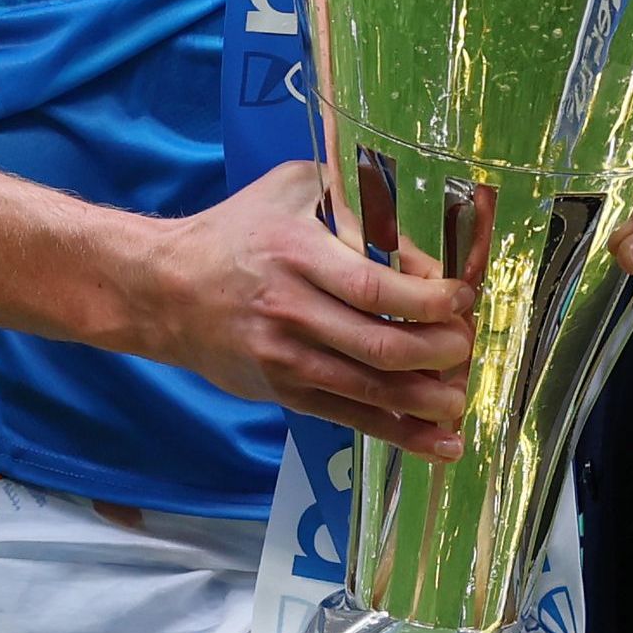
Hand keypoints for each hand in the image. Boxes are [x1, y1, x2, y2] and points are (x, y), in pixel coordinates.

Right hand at [105, 160, 479, 460]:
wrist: (165, 290)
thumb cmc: (238, 231)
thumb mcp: (293, 190)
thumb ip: (356, 203)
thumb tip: (421, 245)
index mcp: (298, 255)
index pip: (374, 287)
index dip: (429, 300)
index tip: (461, 298)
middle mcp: (293, 311)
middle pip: (381, 345)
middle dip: (439, 351)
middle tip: (466, 343)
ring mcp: (287, 359)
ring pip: (371, 390)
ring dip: (428, 400)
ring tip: (462, 398)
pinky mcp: (286, 392)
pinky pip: (352, 419)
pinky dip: (400, 433)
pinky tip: (440, 443)